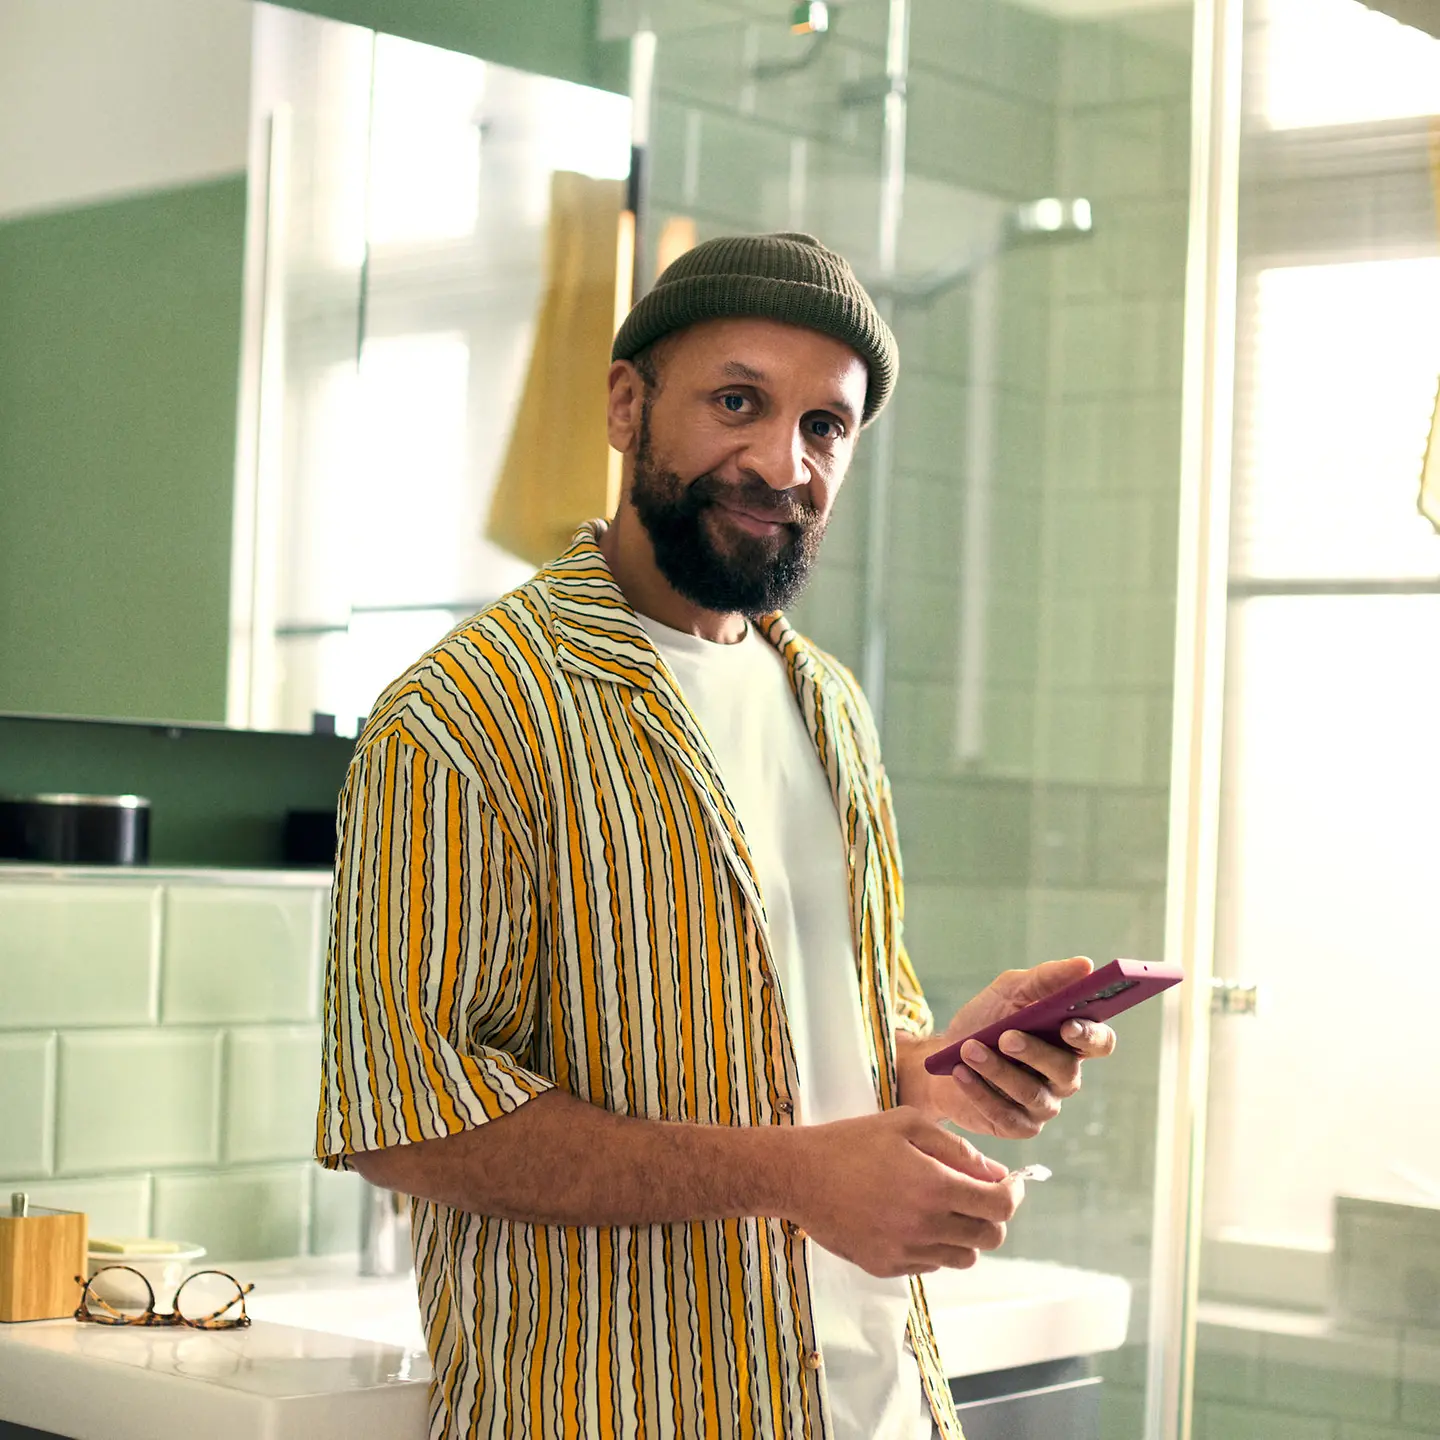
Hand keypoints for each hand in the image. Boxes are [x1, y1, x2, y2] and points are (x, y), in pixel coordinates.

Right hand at [784, 1108, 1023, 1277]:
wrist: (798, 1175)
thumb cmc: (852, 1141)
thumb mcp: (906, 1124)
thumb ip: (956, 1148)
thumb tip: (995, 1173)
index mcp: (934, 1186)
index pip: (999, 1207)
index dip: (1013, 1195)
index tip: (1008, 1184)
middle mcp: (925, 1226)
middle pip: (989, 1237)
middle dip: (992, 1215)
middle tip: (976, 1194)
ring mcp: (905, 1252)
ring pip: (963, 1257)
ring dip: (964, 1233)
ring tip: (941, 1207)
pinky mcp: (886, 1267)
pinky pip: (931, 1265)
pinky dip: (934, 1246)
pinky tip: (911, 1219)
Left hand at [897, 957, 1117, 1139]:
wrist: (943, 1054)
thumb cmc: (984, 1021)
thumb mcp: (1010, 991)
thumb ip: (1047, 979)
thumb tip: (1085, 965)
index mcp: (1070, 1041)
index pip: (1101, 1042)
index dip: (1090, 1036)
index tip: (1068, 1024)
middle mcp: (1063, 1077)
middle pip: (1066, 1071)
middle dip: (1035, 1053)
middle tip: (1005, 1036)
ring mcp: (1042, 1105)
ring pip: (1032, 1094)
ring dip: (998, 1070)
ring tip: (969, 1049)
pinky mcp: (1017, 1126)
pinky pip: (1006, 1115)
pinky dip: (980, 1092)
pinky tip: (961, 1073)